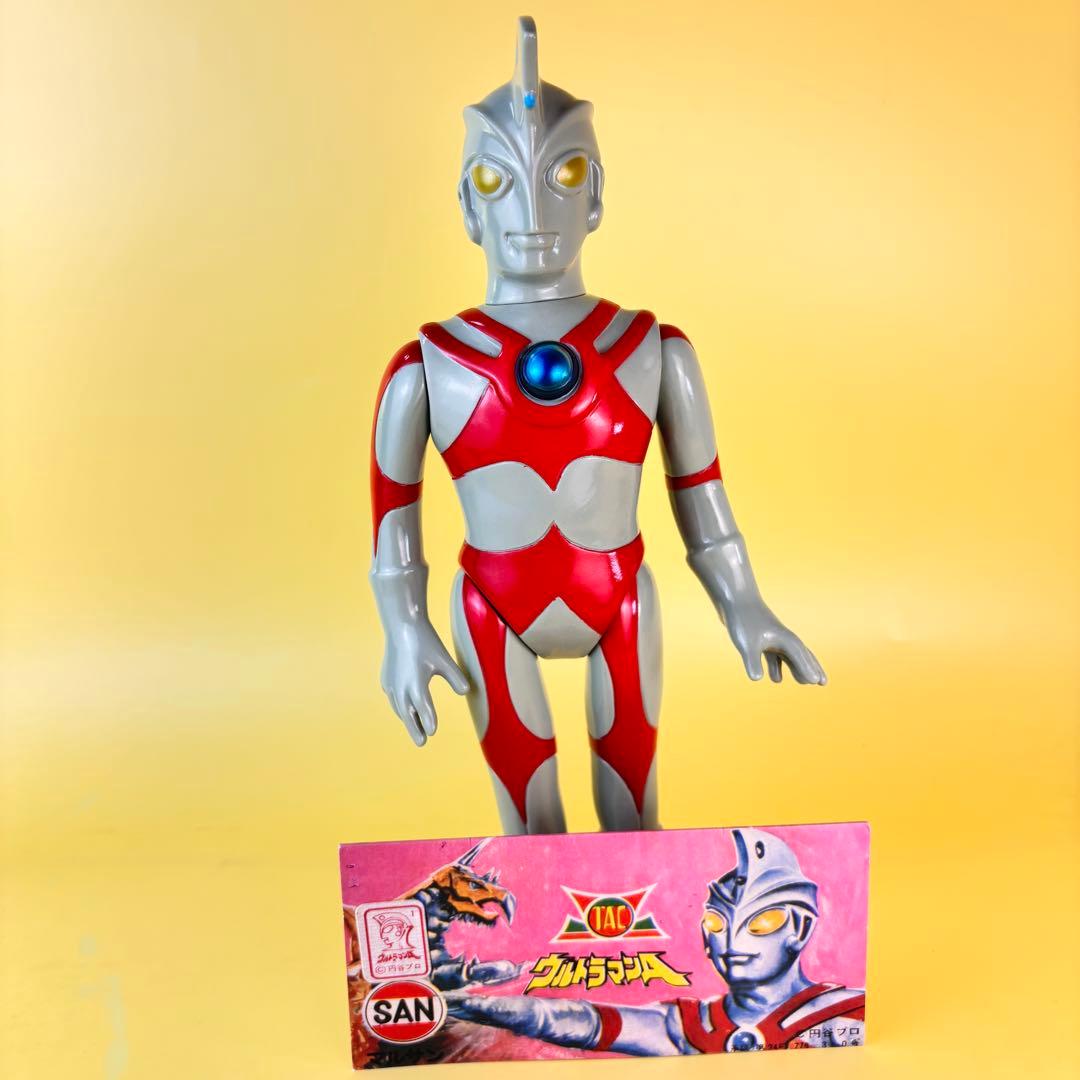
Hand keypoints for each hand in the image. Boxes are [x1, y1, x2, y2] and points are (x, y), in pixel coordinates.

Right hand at [380, 621, 469, 744]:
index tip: (432, 732)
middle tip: (422, 742)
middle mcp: (400, 687)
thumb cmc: (425, 642)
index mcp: (416, 684)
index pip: (423, 708)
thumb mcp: (444, 659)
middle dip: (415, 728)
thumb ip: (456, 677)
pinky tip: (403, 707)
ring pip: (399, 707)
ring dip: (407, 718)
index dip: (428, 720)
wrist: (401, 625)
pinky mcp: (387, 678)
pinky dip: (399, 705)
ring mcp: (391, 683)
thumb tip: (466, 691)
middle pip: (408, 714)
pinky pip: (393, 697)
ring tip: (415, 727)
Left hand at [724, 600, 826, 684]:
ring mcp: (771, 637)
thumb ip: (752, 661)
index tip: (818, 682)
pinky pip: (773, 655)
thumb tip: (757, 678)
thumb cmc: (742, 618)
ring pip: (789, 655)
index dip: (808, 668)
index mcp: (784, 638)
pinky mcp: (759, 637)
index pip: (800, 656)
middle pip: (801, 655)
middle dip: (812, 668)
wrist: (733, 597)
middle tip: (823, 682)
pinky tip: (776, 678)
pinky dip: (777, 666)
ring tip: (803, 682)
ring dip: (796, 668)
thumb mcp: (746, 643)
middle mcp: (781, 637)